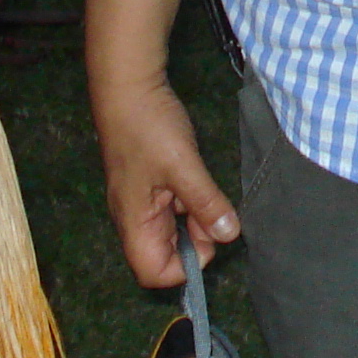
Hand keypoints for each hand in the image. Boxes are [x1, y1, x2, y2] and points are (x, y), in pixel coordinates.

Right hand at [93, 73, 237, 288]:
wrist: (128, 84)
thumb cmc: (148, 126)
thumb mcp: (183, 165)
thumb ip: (206, 203)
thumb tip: (230, 236)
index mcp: (133, 222)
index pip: (155, 273)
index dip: (186, 267)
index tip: (207, 235)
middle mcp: (134, 218)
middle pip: (165, 254)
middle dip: (196, 238)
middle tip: (211, 207)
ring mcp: (140, 201)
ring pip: (173, 229)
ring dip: (196, 217)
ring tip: (205, 188)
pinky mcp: (149, 184)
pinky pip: (173, 208)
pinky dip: (190, 200)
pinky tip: (197, 177)